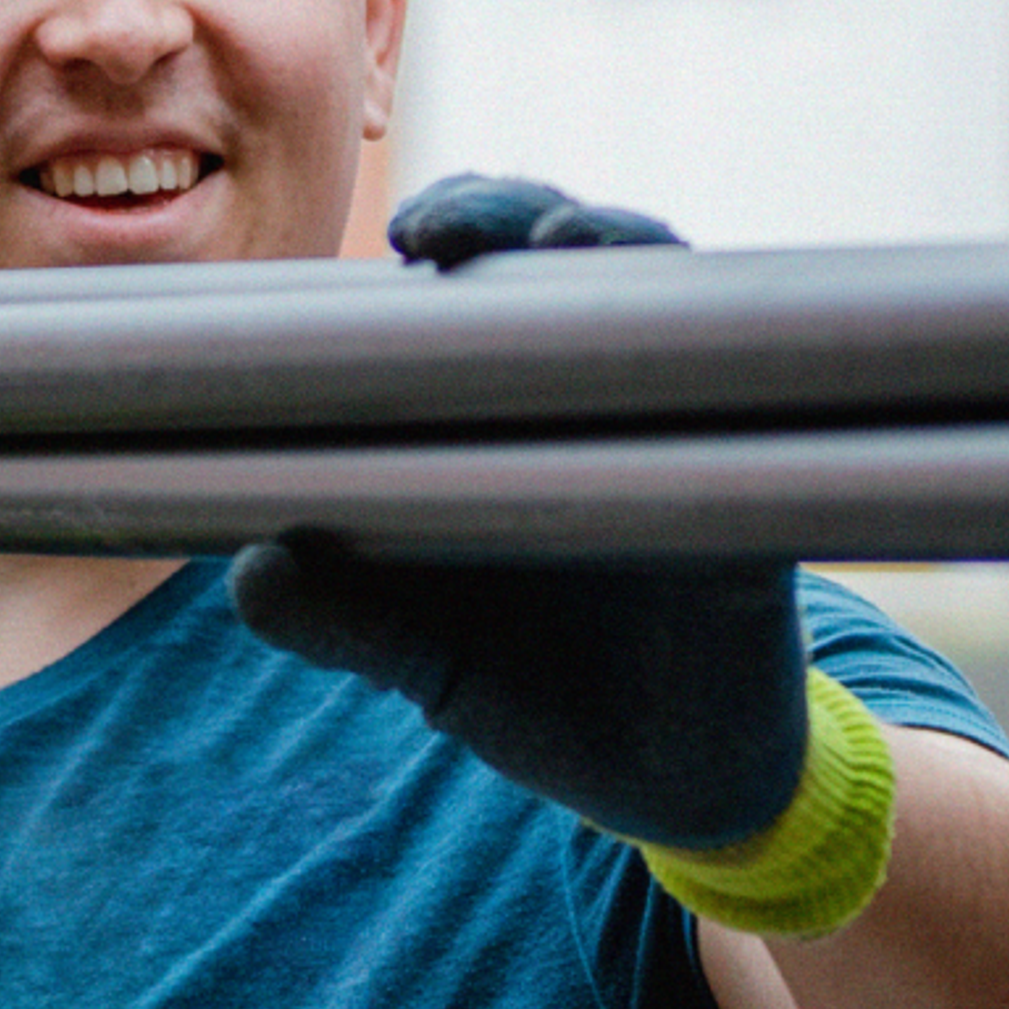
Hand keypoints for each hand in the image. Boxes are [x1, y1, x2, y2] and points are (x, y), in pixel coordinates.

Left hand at [228, 179, 895, 931]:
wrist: (670, 793)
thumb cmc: (550, 699)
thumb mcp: (432, 658)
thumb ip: (343, 616)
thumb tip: (246, 568)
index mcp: (532, 427)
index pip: (501, 293)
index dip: (465, 234)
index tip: (402, 238)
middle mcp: (617, 415)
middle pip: (583, 267)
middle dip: (519, 215)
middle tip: (443, 229)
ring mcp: (695, 452)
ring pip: (677, 312)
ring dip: (628, 255)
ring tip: (568, 235)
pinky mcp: (759, 523)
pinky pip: (761, 436)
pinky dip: (724, 399)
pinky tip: (687, 385)